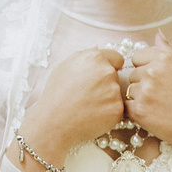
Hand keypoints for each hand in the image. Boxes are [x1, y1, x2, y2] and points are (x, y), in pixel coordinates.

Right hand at [14, 48, 125, 171]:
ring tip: (88, 106)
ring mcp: (114, 91)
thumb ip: (84, 56)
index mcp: (95, 58)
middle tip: (88, 95)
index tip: (98, 77)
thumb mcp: (64, 67)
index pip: (117, 58)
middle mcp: (107, 72)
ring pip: (116, 93)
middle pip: (115, 76)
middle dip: (106, 83)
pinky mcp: (117, 109)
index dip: (109, 67)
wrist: (53, 122)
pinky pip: (116, 109)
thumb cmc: (55, 94)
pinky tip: (92, 115)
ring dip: (107, 98)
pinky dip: (108, 113)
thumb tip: (98, 49)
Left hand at [126, 31, 171, 171]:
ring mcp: (144, 91)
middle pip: (132, 74)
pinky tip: (153, 114)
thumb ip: (167, 50)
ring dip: (138, 98)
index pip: (137, 57)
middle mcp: (152, 71)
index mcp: (164, 58)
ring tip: (158, 106)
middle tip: (161, 96)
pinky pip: (127, 107)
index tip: (157, 80)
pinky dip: (136, 112)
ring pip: (129, 90)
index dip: (145, 68)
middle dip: (142, 84)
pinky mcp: (139, 110)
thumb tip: (157, 33)